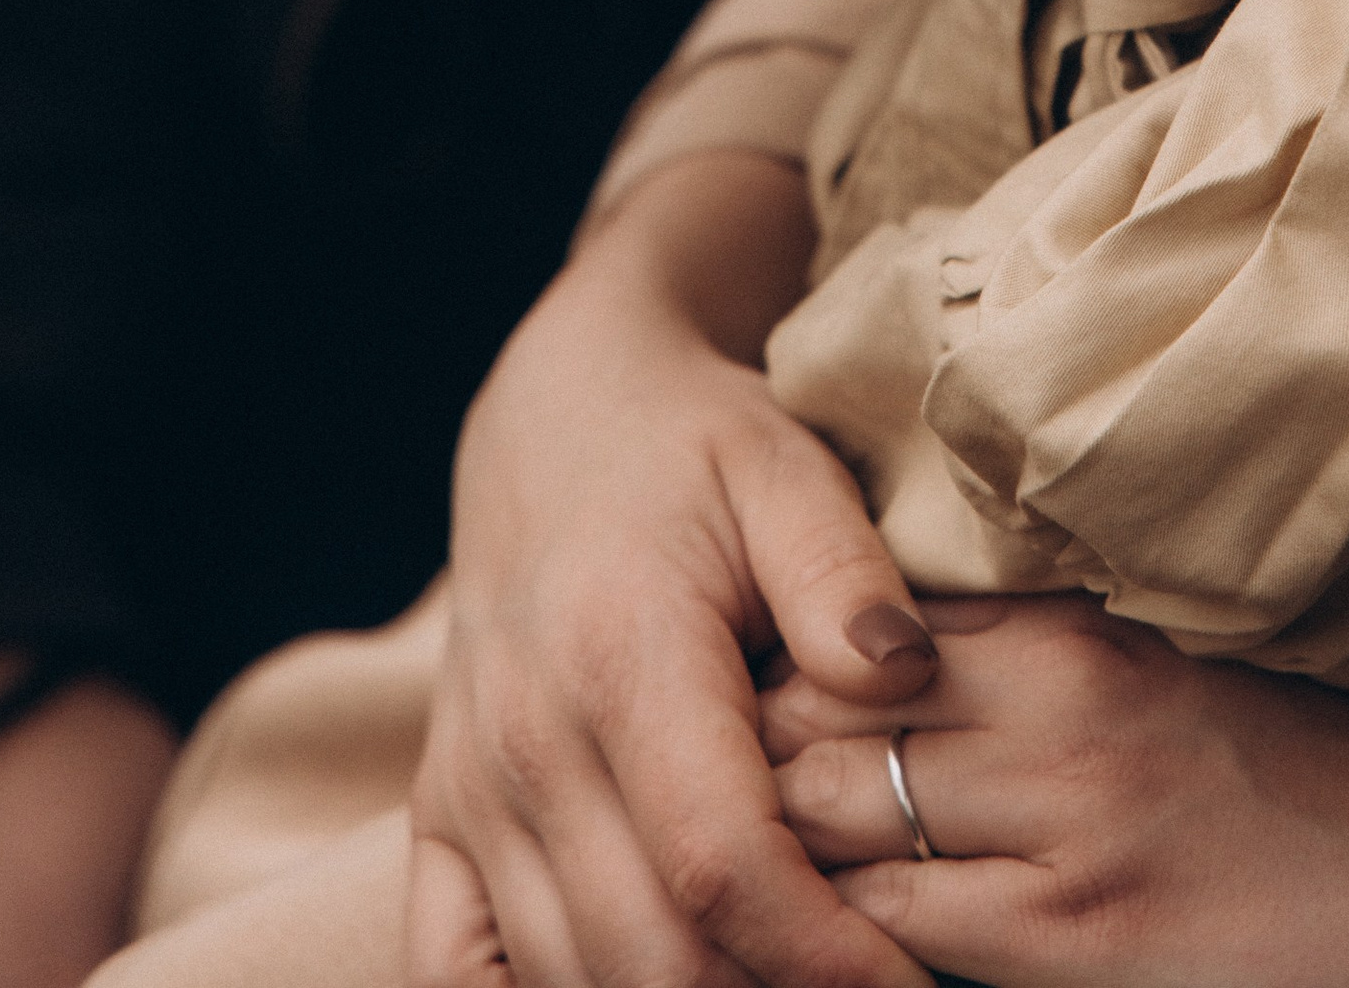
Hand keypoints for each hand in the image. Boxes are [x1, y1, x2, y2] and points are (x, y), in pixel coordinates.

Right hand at [407, 153, 935, 987]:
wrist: (556, 418)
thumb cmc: (692, 446)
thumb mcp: (785, 467)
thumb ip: (843, 573)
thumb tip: (905, 673)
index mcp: (622, 654)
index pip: (718, 864)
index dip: (821, 955)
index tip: (911, 984)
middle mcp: (527, 741)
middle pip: (645, 955)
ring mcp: (469, 790)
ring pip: (564, 981)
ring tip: (789, 985)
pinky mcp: (437, 819)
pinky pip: (451, 968)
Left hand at [765, 573, 1348, 987]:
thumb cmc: (1290, 751)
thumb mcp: (1150, 655)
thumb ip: (1021, 647)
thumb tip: (874, 647)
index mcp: (1066, 631)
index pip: (854, 631)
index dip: (773, 663)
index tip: (728, 683)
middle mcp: (1051, 720)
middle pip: (819, 723)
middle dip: (746, 755)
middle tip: (695, 775)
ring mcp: (1060, 840)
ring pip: (837, 834)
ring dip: (776, 848)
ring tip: (732, 855)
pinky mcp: (1074, 947)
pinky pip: (900, 937)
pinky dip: (840, 933)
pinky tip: (813, 932)